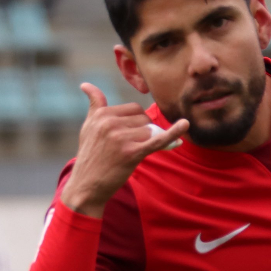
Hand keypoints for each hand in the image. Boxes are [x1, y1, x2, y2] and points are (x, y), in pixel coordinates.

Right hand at [59, 84, 190, 217]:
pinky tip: (185, 124)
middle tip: (130, 147)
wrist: (86, 186)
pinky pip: (157, 140)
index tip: (131, 136)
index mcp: (101, 114)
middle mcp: (110, 123)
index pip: (134, 109)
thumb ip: (94, 104)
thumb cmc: (90, 156)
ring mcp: (121, 138)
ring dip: (148, 142)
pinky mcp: (131, 153)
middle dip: (144, 132)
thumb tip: (86, 84)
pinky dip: (173, 133)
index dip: (137, 122)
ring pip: (150, 130)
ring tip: (132, 154)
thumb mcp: (87, 127)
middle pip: (143, 118)